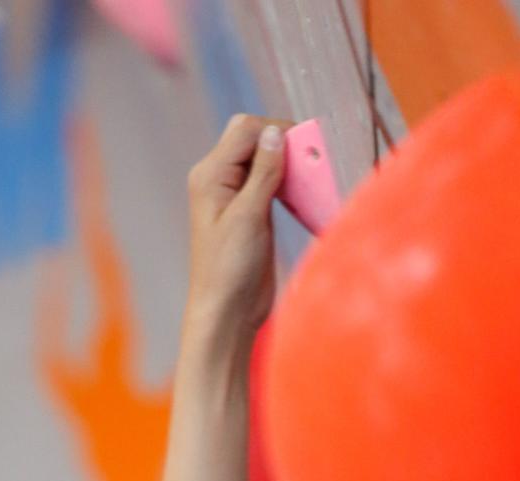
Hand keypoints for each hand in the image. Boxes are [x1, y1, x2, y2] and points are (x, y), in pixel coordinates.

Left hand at [185, 114, 287, 344]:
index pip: (246, 131)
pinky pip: (269, 181)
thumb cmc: (230, 270)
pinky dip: (287, 181)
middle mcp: (218, 178)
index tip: (306, 148)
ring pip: (264, 158)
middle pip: (254, 139)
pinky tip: (300, 192)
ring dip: (288, 163)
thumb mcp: (249, 216)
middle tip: (309, 163)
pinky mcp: (249, 210)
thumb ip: (263, 172)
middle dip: (283, 144)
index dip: (277, 132)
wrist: (227, 312)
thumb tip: (275, 133)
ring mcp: (233, 194)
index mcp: (210, 175)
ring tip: (307, 179)